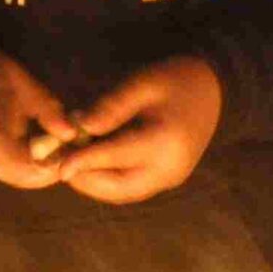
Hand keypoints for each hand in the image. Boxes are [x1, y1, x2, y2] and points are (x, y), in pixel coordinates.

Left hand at [53, 56, 222, 204]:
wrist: (215, 90)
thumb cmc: (177, 79)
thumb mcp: (143, 83)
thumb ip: (112, 107)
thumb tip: (80, 128)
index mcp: (164, 142)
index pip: (115, 157)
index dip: (83, 162)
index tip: (57, 167)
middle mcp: (168, 169)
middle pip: (117, 188)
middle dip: (86, 180)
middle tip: (59, 165)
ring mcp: (170, 178)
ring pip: (123, 192)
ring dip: (95, 184)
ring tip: (71, 165)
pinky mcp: (168, 179)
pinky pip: (132, 187)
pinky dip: (108, 180)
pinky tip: (91, 164)